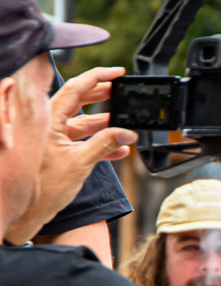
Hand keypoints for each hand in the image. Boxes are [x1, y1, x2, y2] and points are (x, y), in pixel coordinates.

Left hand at [5, 67, 135, 243]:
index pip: (75, 89)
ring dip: (105, 123)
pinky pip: (81, 139)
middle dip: (103, 96)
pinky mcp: (58, 150)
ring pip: (82, 121)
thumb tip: (127, 133)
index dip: (98, 77)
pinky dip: (100, 142)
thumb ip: (105, 144)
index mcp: (48, 121)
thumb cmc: (43, 189)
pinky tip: (119, 150)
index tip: (118, 73)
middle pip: (78, 100)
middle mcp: (48, 125)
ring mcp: (53, 137)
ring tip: (125, 124)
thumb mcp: (80, 164)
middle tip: (122, 91)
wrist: (27, 212)